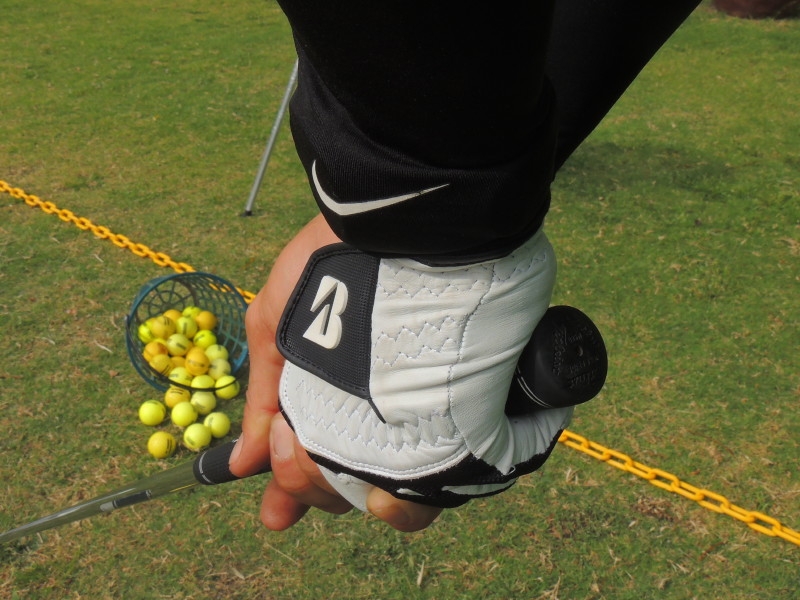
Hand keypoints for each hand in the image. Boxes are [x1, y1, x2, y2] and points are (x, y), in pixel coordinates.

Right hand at [229, 215, 441, 530]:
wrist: (392, 224)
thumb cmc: (328, 270)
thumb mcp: (276, 325)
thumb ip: (260, 397)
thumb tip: (237, 464)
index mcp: (338, 394)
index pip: (318, 460)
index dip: (296, 493)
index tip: (277, 517)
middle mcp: (381, 408)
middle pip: (353, 480)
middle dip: (318, 491)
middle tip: (295, 473)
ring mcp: (424, 410)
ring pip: (398, 488)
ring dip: (363, 499)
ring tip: (341, 482)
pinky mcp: (467, 407)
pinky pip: (449, 470)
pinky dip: (418, 494)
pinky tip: (393, 494)